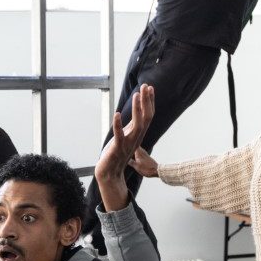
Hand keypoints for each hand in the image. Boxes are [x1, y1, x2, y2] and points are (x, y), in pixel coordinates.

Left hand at [95, 84, 154, 210]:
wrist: (110, 174)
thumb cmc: (116, 155)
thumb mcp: (126, 138)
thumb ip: (132, 127)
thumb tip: (137, 115)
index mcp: (138, 135)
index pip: (148, 116)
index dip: (150, 102)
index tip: (150, 88)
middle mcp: (136, 138)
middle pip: (146, 117)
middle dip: (146, 101)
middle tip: (146, 86)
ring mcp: (128, 143)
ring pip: (137, 124)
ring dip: (137, 109)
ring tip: (136, 95)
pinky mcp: (117, 148)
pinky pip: (119, 136)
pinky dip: (118, 125)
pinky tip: (117, 114)